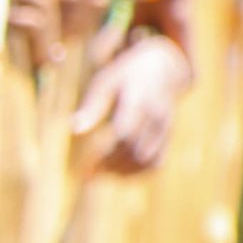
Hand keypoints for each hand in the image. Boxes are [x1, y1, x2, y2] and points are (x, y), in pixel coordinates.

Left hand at [72, 35, 191, 171]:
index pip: (125, 134)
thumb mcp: (105, 82)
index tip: (85, 163)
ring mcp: (166, 129)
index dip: (106, 152)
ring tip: (98, 175)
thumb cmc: (125, 75)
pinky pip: (157, 163)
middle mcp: (157, 117)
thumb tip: (74, 130)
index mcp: (140, 101)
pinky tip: (116, 174)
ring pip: (149, 162)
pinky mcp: (169, 138)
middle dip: (111, 166)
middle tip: (87, 174)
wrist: (162, 67)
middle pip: (136, 151)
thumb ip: (92, 106)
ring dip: (124, 173)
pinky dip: (138, 174)